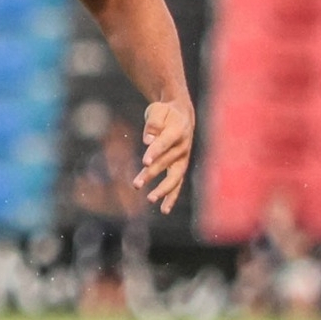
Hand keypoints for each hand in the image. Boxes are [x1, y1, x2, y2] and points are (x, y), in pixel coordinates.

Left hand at [134, 97, 194, 213]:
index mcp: (178, 131)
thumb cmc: (166, 112)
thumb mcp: (158, 110)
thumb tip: (148, 140)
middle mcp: (183, 147)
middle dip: (151, 174)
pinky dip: (171, 196)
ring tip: (150, 199)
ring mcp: (183, 158)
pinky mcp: (181, 166)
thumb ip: (153, 124)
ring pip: (174, 176)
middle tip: (136, 184)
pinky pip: (177, 183)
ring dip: (163, 189)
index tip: (144, 162)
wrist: (182, 114)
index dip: (155, 152)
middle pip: (166, 162)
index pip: (164, 143)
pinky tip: (164, 209)